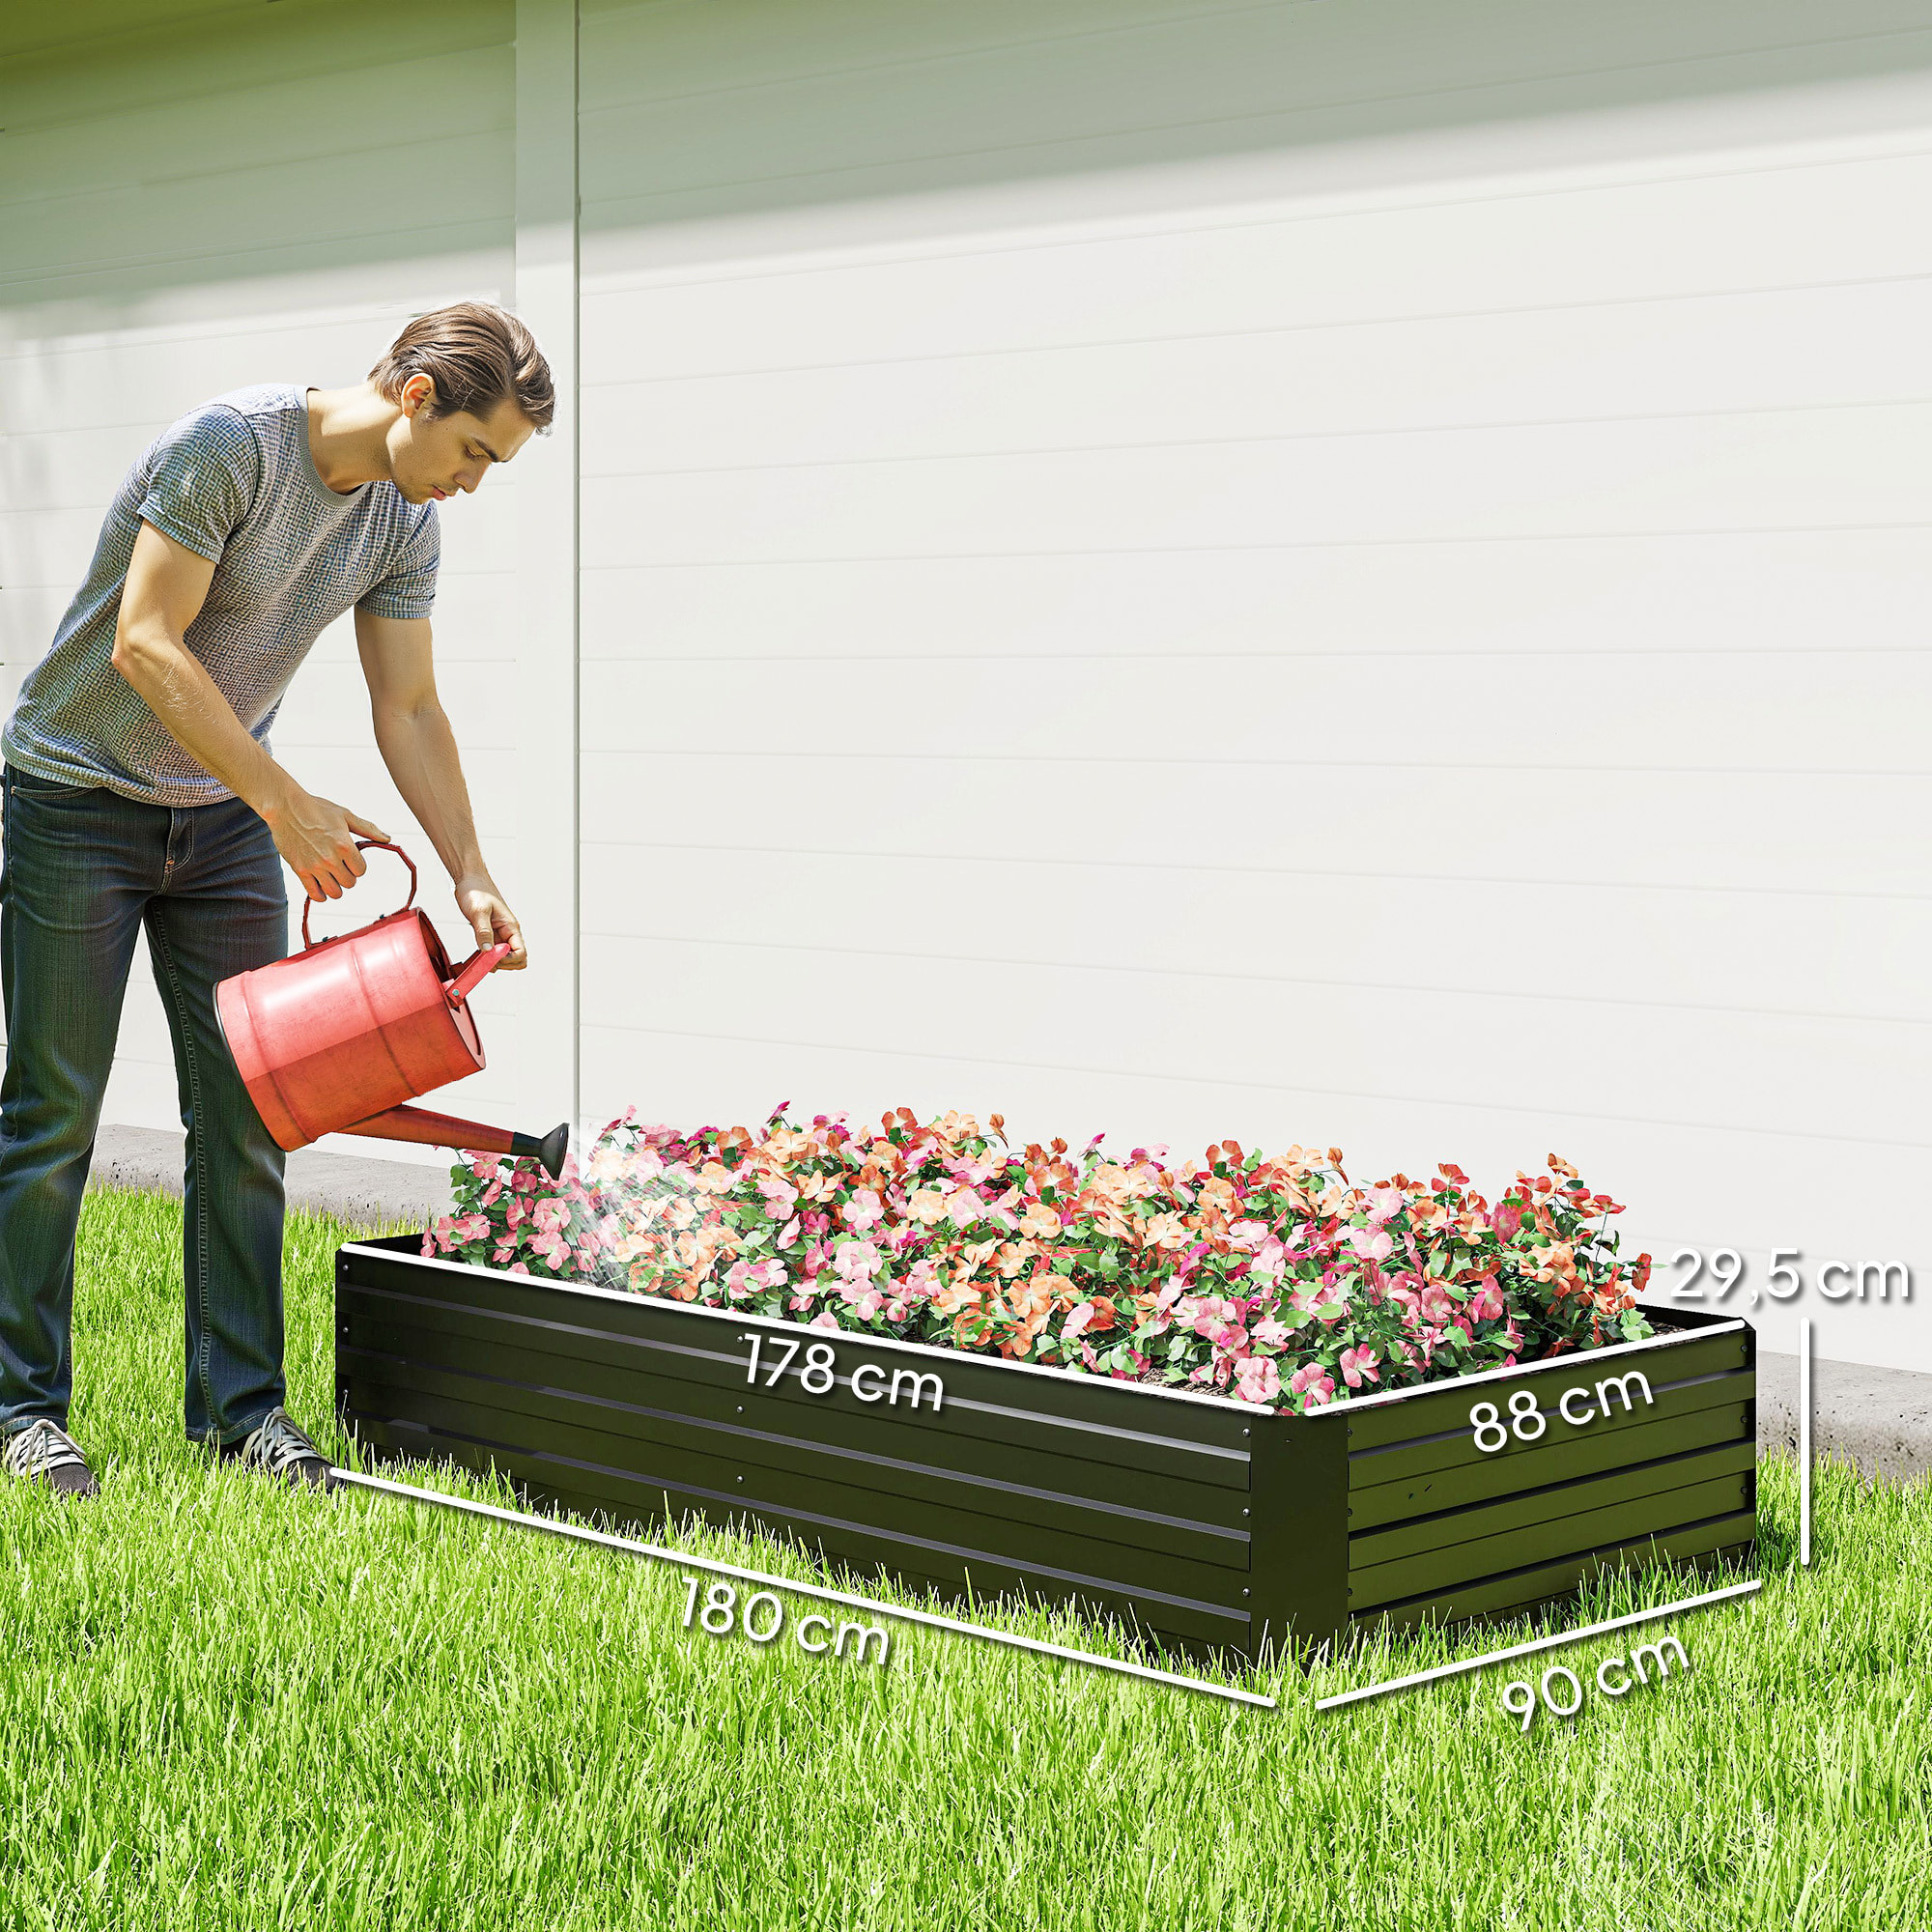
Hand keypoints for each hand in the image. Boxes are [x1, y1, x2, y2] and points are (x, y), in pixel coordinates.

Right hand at [263, 788, 390, 900]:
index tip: (350, 857)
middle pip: (350, 883)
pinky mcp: (300, 870)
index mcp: (344, 846)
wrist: (285, 807)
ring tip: (331, 875)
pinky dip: (320, 895)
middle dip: (348, 875)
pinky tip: (321, 886)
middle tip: (340, 865)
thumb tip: (387, 839)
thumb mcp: (345, 815)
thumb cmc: (317, 809)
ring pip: (334, 892)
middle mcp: (330, 859)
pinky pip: (314, 894)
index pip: (361, 870)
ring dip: (336, 886)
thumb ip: (368, 829)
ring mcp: (314, 866)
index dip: (358, 865)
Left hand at [454, 872, 526, 969]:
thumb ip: (483, 932)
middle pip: (516, 959)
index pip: (520, 953)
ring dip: (493, 961)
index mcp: (511, 927)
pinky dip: (485, 957)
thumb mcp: (479, 911)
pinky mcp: (489, 934)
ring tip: (479, 958)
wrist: (469, 879)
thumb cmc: (477, 890)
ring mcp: (498, 934)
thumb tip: (487, 951)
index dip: (508, 960)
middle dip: (503, 964)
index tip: (492, 958)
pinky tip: (475, 955)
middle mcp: (508, 932)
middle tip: (486, 961)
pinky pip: (492, 951)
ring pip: (504, 957)